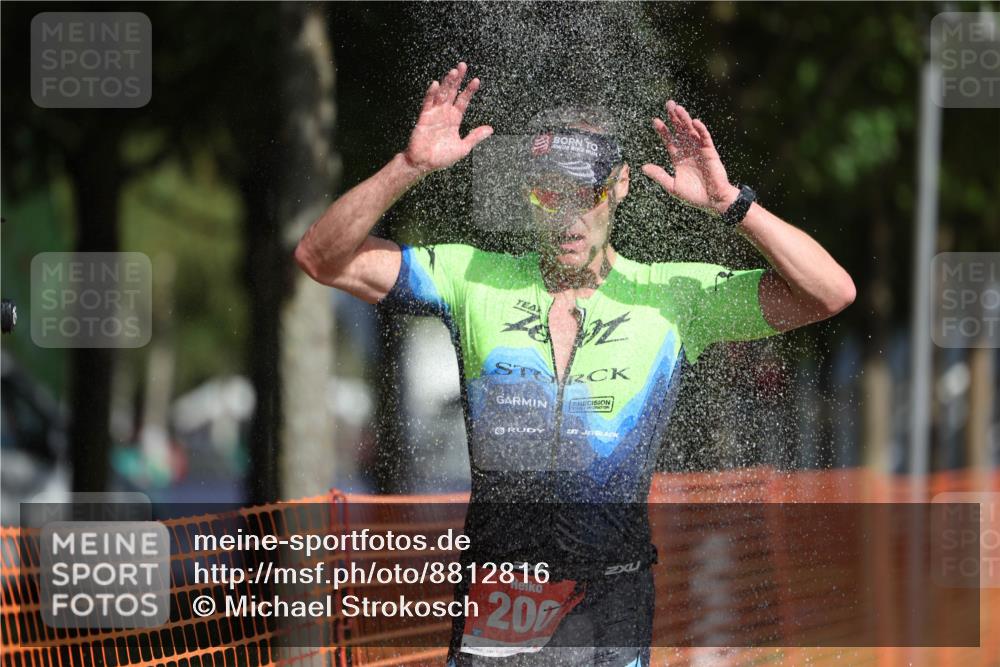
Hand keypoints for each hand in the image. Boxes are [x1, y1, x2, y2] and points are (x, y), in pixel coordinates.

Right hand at [403, 62, 492, 174]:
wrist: (424, 163)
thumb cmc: (442, 157)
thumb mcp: (463, 147)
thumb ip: (475, 136)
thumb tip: (490, 130)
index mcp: (454, 119)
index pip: (463, 101)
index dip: (469, 91)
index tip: (476, 80)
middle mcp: (445, 113)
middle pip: (452, 92)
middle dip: (458, 80)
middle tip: (462, 66)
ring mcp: (434, 114)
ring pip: (442, 94)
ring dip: (447, 83)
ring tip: (453, 72)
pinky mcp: (424, 117)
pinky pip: (428, 103)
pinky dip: (431, 94)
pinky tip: (435, 84)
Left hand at [641, 100, 738, 214]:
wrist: (713, 201)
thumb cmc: (694, 196)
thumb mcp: (672, 186)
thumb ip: (659, 175)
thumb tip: (643, 167)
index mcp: (678, 159)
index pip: (669, 141)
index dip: (663, 130)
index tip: (655, 120)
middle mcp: (689, 152)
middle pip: (680, 131)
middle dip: (674, 118)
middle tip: (668, 104)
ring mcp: (700, 150)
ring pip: (691, 131)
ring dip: (685, 120)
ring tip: (678, 109)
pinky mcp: (710, 152)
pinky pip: (705, 138)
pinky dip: (700, 130)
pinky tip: (694, 122)